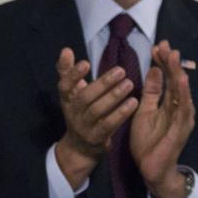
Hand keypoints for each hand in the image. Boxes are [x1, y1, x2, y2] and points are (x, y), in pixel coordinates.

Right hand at [54, 47, 138, 189]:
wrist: (80, 148)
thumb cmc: (80, 112)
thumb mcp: (72, 93)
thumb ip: (68, 71)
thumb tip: (66, 49)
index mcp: (66, 100)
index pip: (64, 86)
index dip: (73, 75)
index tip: (86, 62)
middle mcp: (72, 113)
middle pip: (85, 97)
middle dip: (103, 83)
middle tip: (121, 70)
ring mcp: (83, 127)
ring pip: (97, 110)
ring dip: (114, 96)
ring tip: (129, 84)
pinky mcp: (96, 138)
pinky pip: (109, 125)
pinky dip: (121, 114)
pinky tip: (134, 103)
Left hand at [130, 40, 195, 197]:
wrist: (151, 169)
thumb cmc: (148, 141)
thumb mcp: (144, 111)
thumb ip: (151, 92)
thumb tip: (154, 69)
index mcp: (168, 103)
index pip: (166, 78)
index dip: (162, 62)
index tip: (157, 46)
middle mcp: (178, 107)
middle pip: (175, 81)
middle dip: (171, 62)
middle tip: (166, 45)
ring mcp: (182, 118)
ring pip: (181, 91)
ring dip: (178, 73)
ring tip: (174, 57)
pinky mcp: (182, 128)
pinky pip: (183, 109)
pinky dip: (183, 94)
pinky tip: (181, 81)